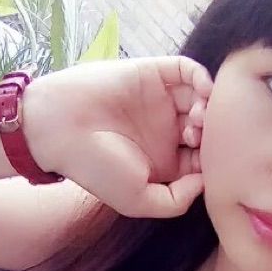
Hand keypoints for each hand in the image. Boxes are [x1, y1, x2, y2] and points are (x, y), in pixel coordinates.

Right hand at [21, 56, 212, 217]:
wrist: (57, 128)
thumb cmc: (95, 167)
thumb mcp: (138, 200)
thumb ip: (176, 201)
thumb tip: (204, 181)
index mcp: (165, 159)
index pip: (204, 157)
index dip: (213, 159)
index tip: (212, 163)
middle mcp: (166, 128)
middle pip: (207, 125)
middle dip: (213, 131)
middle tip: (201, 138)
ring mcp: (161, 99)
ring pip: (201, 97)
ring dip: (209, 105)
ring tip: (197, 119)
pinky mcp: (153, 73)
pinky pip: (187, 69)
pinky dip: (201, 77)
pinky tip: (202, 91)